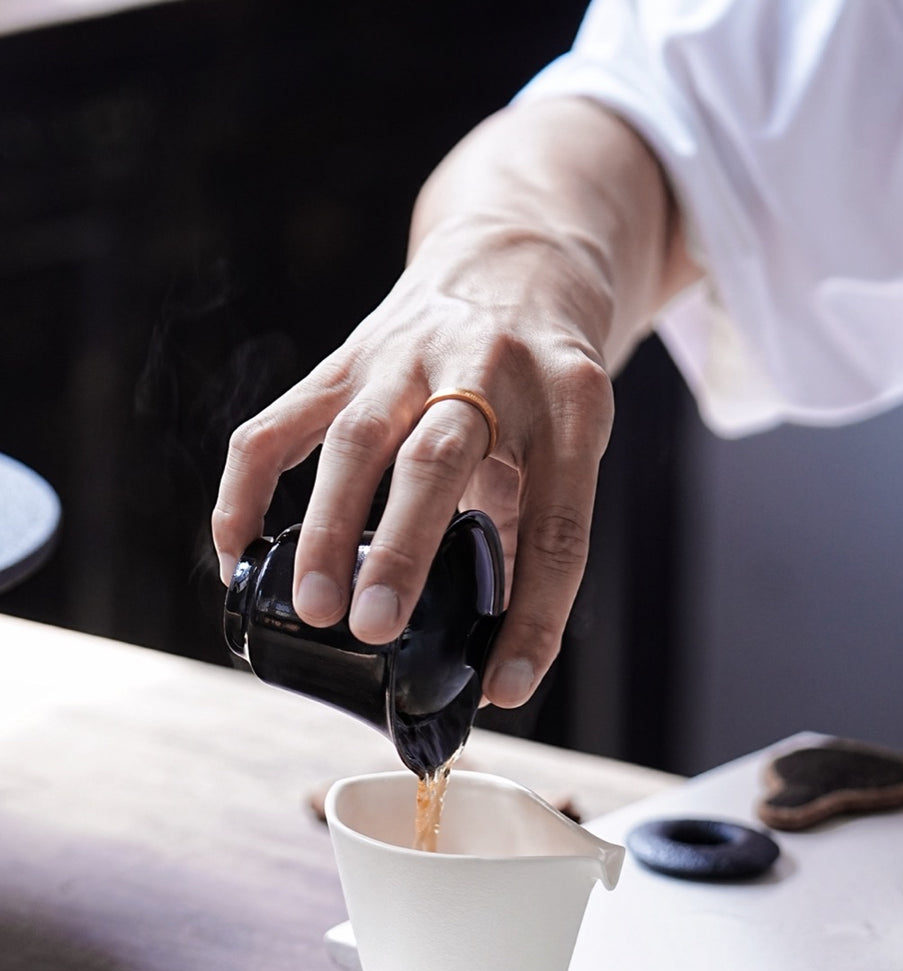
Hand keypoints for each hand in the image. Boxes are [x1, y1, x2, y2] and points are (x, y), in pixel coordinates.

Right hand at [212, 226, 613, 707]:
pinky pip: (282, 422)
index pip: (558, 523)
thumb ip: (537, 532)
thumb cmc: (548, 380)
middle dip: (402, 549)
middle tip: (371, 629)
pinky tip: (236, 555)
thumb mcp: (573, 442)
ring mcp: (411, 357)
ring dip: (325, 527)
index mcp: (571, 404)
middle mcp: (490, 370)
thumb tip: (499, 654)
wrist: (519, 257)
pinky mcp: (348, 357)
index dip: (534, 613)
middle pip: (438, 461)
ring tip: (309, 609)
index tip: (506, 687)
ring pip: (356, 439)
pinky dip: (248, 488)